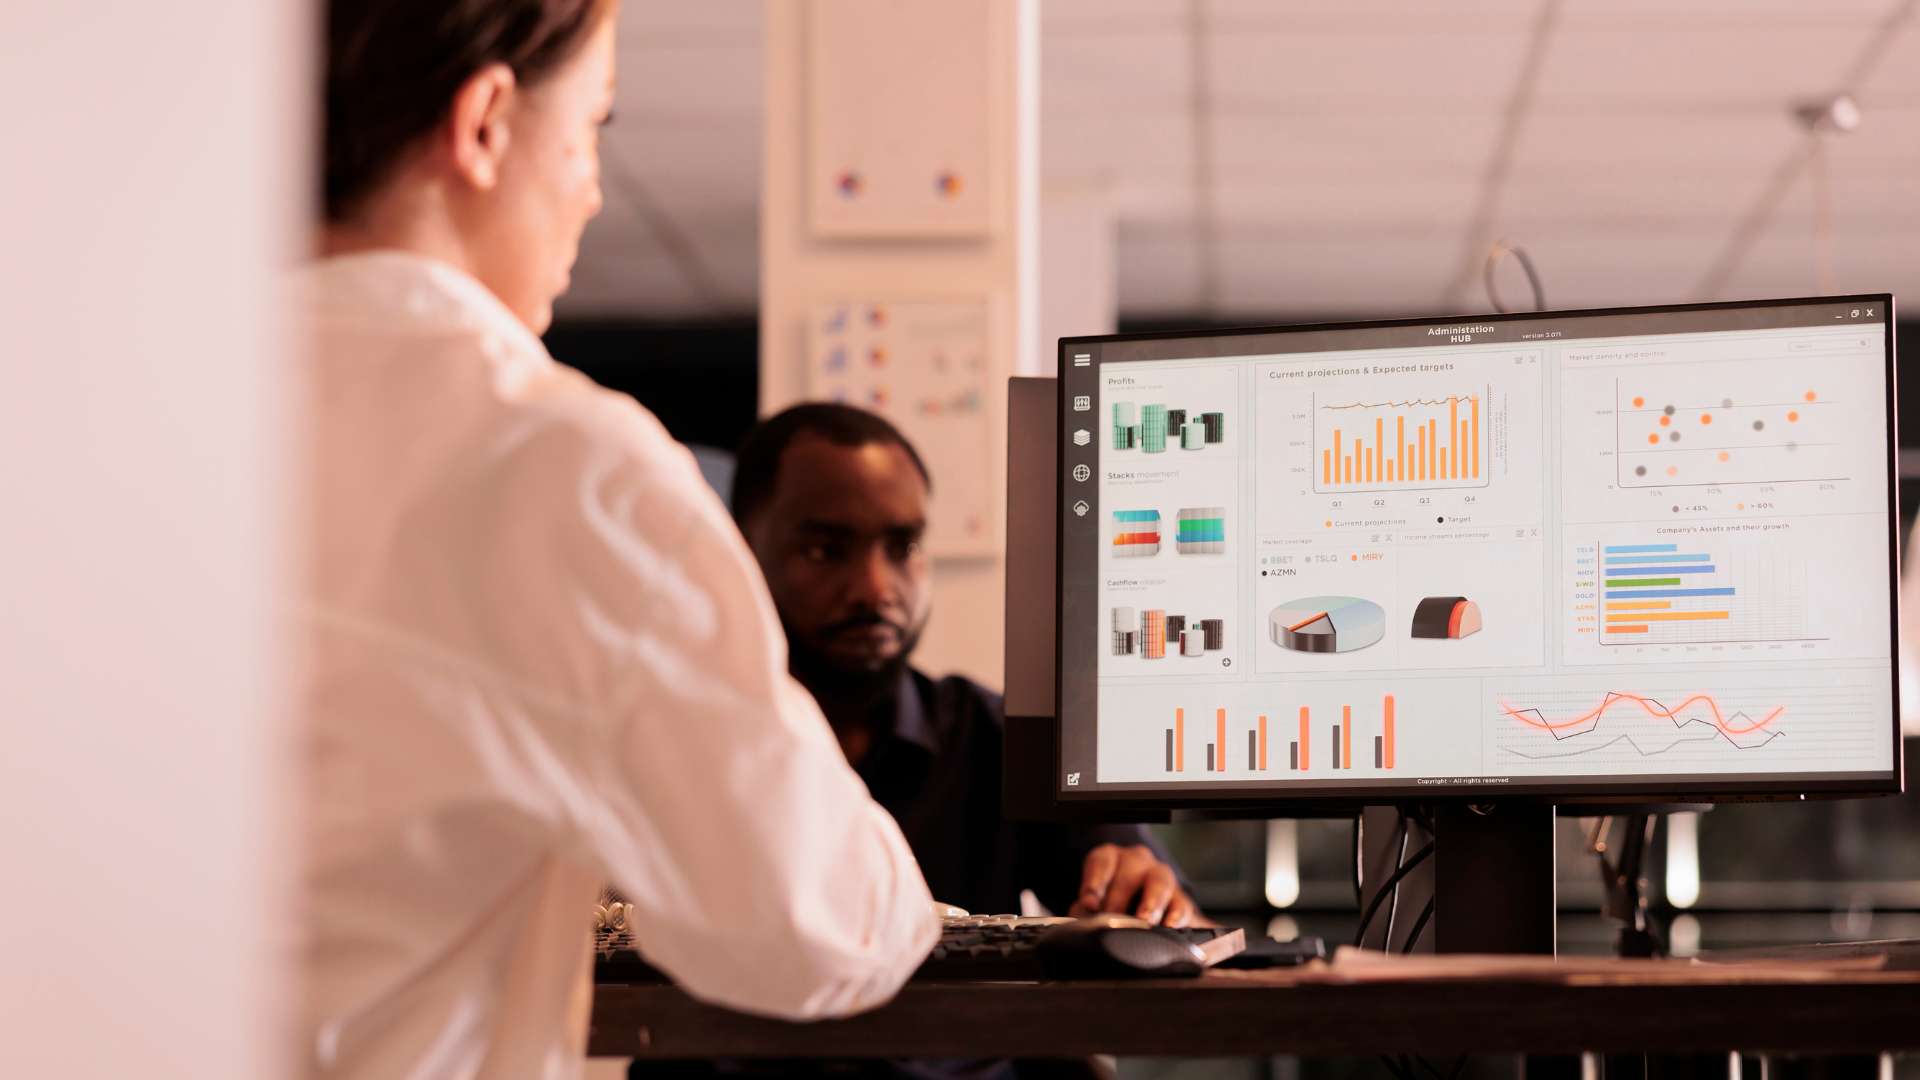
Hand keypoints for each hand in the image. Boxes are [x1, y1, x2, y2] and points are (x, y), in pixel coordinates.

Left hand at [1068, 843, 1209, 926]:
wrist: (1147, 920)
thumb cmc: (1114, 907)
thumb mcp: (1095, 905)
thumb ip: (1086, 910)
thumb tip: (1085, 919)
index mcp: (1111, 859)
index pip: (1101, 862)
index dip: (1094, 882)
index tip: (1090, 904)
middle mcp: (1137, 862)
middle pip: (1129, 873)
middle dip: (1118, 900)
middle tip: (1111, 921)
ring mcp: (1161, 877)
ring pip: (1159, 882)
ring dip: (1150, 902)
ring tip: (1143, 920)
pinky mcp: (1180, 899)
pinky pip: (1181, 903)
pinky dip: (1175, 915)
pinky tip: (1169, 926)